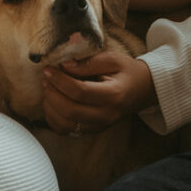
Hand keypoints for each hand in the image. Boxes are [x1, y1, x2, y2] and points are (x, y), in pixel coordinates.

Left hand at [41, 51, 158, 134]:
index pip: (80, 91)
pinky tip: (52, 104)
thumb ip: (88, 62)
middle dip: (52, 94)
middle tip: (46, 79)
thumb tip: (64, 65)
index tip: (49, 69)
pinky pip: (67, 131)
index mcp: (114, 95)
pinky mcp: (94, 130)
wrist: (143, 89)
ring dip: (51, 107)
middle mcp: (107, 114)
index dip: (60, 80)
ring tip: (48, 89)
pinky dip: (54, 119)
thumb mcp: (112, 59)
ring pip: (66, 124)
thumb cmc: (127, 71)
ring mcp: (100, 125)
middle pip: (70, 111)